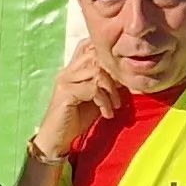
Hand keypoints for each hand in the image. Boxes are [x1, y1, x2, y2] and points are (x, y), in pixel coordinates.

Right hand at [33, 43, 126, 160]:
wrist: (57, 139)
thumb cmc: (77, 119)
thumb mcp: (96, 98)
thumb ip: (107, 84)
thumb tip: (127, 74)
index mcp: (72, 70)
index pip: (87, 46)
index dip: (106, 54)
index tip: (120, 73)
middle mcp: (66, 72)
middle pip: (95, 56)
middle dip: (114, 73)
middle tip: (121, 91)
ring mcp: (64, 81)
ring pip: (97, 72)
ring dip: (111, 90)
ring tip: (114, 105)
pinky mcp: (65, 93)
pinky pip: (93, 89)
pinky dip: (104, 102)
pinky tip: (106, 113)